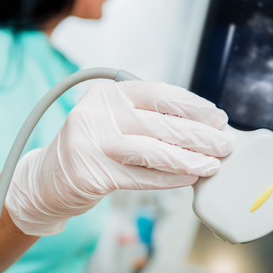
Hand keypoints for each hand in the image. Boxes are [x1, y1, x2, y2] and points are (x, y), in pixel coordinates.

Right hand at [5, 81, 232, 235]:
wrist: (48, 178)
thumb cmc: (91, 146)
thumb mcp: (114, 120)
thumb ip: (147, 117)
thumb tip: (200, 124)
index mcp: (108, 93)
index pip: (159, 93)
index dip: (193, 105)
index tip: (216, 116)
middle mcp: (99, 112)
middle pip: (162, 123)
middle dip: (200, 135)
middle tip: (224, 144)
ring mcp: (93, 142)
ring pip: (154, 151)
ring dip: (190, 159)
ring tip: (213, 164)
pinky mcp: (92, 172)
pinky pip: (142, 176)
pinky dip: (169, 179)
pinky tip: (188, 179)